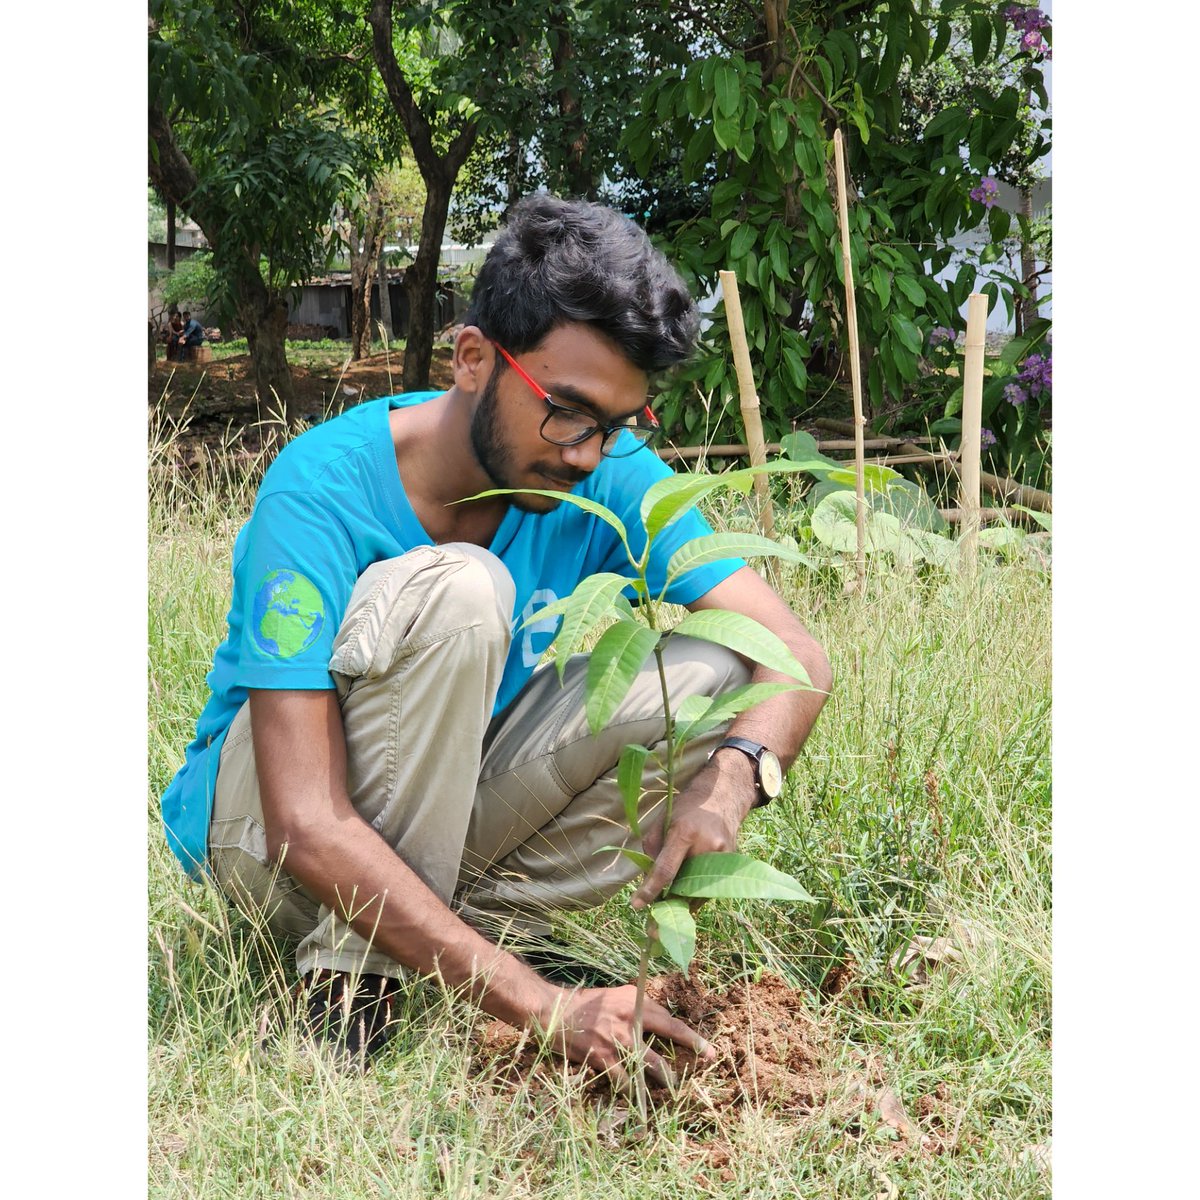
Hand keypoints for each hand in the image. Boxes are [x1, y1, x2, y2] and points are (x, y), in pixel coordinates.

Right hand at [542, 984, 713, 1089]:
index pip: (670, 1021)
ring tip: (671, 1089)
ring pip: (648, 1066)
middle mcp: (629, 1018)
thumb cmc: (587, 1004)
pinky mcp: (601, 1057)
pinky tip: (636, 1097)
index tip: (709, 1051)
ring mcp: (615, 1040)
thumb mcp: (616, 996)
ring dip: (662, 1080)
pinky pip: (624, 1080)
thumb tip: (663, 1019)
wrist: (554, 1010)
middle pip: (665, 1043)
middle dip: (685, 1059)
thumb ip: (638, 1007)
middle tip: (700, 1071)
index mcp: (634, 1002)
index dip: (691, 1038)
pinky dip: (632, 1090)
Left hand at [631, 753, 754, 908]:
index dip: (650, 890)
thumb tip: (647, 883)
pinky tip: (685, 895)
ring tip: (668, 908)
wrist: (721, 797)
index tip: (636, 905)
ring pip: (697, 892)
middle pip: (683, 885)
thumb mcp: (662, 822)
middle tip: (652, 920)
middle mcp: (707, 846)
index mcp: (685, 833)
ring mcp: (723, 857)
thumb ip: (652, 851)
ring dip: (681, 902)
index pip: (666, 869)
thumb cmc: (686, 808)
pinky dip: (695, 895)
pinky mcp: (730, 863)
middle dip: (666, 902)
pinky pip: (709, 888)